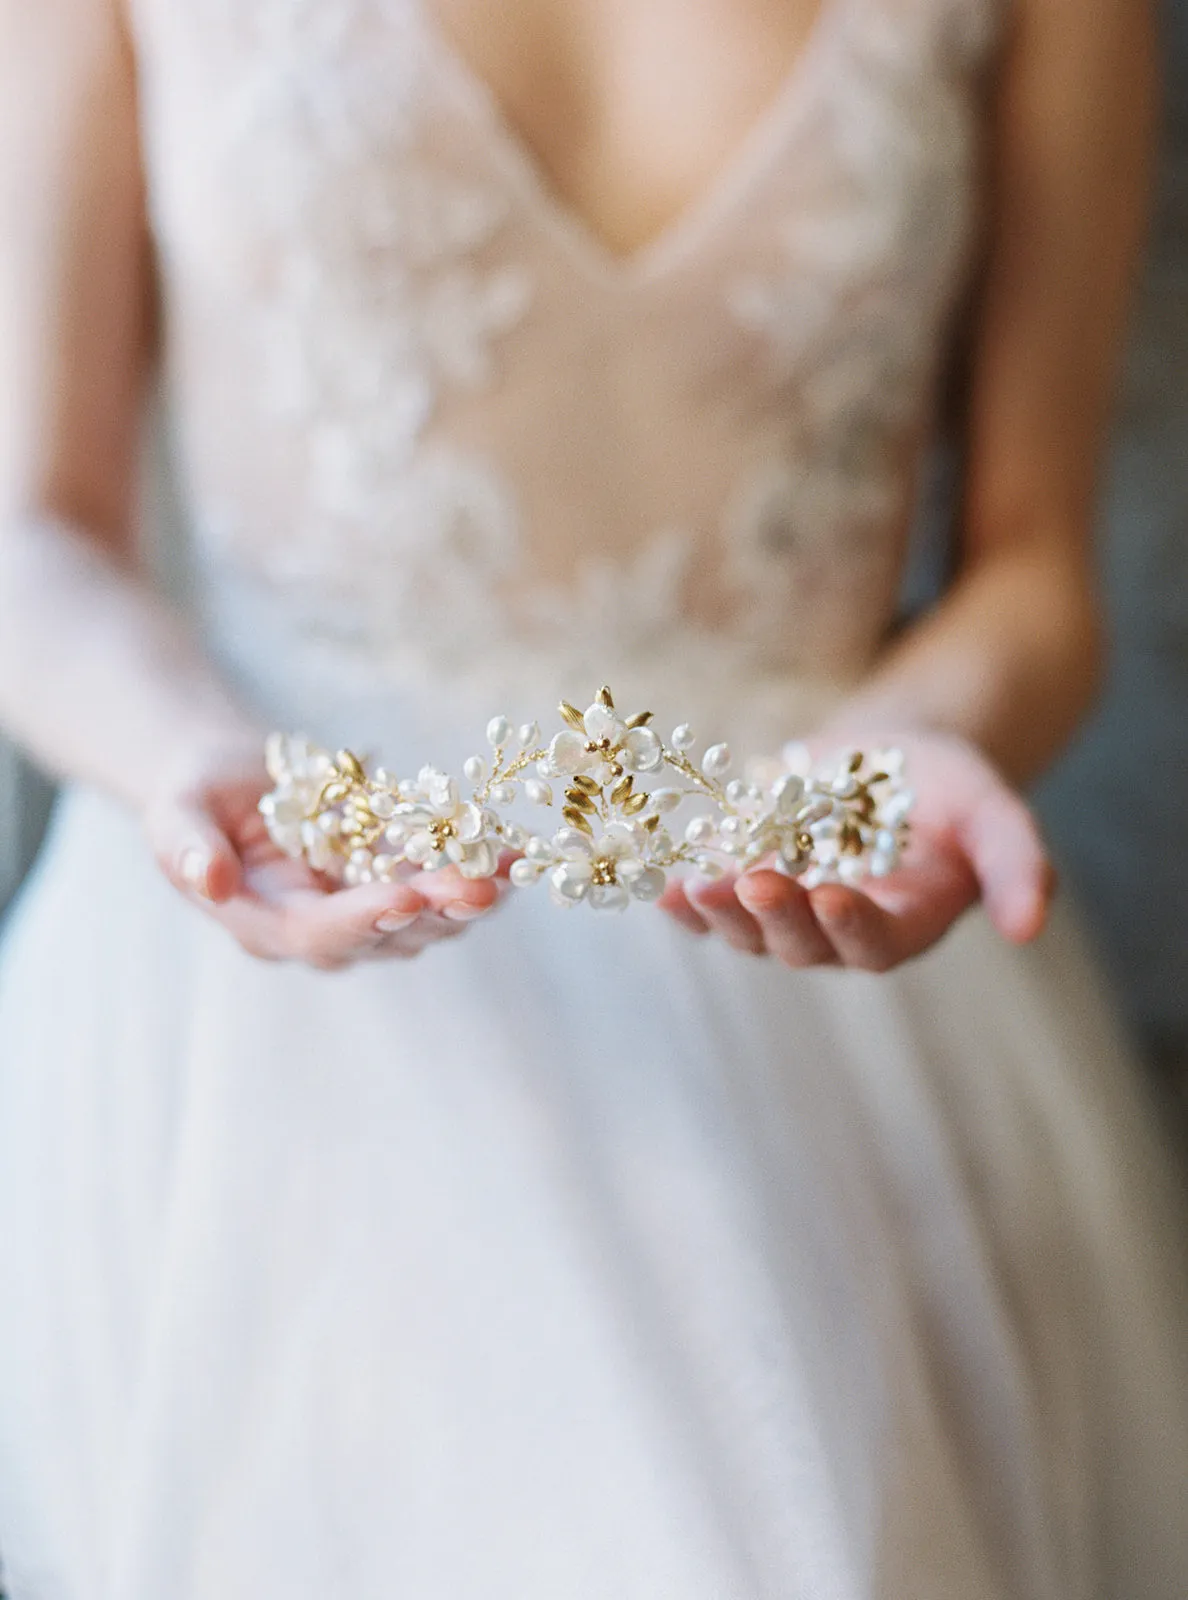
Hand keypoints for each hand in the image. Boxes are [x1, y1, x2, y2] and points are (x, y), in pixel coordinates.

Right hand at [143, 739, 502, 968]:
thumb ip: (185, 848)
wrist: (226, 778)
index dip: (363, 920)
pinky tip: (516, 853)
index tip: (405, 898)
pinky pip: (439, 880)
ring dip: (468, 895)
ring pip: (425, 916)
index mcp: (265, 923)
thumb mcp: (173, 812)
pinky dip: (476, 868)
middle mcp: (321, 928)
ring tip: (510, 868)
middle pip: (387, 931)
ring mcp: (361, 907)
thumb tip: (210, 881)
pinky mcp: (391, 877)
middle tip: (483, 887)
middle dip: (437, 909)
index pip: (318, 934)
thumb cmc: (192, 792)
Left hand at [658, 729, 1055, 970]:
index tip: (830, 894)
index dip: (851, 926)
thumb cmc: (949, 788)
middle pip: (802, 946)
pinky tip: (661, 888)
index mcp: (904, 926)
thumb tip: (1030, 929)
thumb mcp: (994, 812)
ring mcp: (785, 914)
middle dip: (775, 917)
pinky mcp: (743, 885)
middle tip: (755, 881)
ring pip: (748, 932)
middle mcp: (838, 934)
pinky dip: (684, 902)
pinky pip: (710, 907)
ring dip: (721, 913)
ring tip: (696, 886)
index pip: (876, 944)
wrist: (887, 756)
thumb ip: (1018, 866)